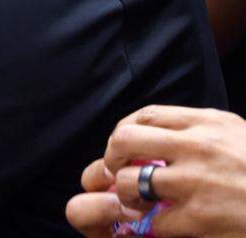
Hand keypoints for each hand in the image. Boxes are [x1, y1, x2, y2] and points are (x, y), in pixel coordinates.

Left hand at [66, 105, 245, 236]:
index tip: (123, 147)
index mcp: (208, 123)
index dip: (124, 131)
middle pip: (125, 140)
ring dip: (125, 194)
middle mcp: (198, 146)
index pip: (146, 115)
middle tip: (114, 173)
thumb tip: (161, 135)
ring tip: (134, 202)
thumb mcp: (238, 136)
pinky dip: (147, 226)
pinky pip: (153, 220)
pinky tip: (155, 226)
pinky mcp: (202, 218)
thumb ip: (202, 130)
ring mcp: (197, 182)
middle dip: (110, 157)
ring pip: (130, 181)